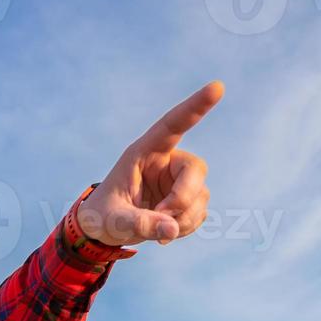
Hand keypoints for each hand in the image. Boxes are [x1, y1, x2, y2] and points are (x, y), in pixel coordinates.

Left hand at [76, 80, 222, 247]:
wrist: (104, 229)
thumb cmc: (103, 216)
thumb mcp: (114, 220)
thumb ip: (140, 223)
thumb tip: (172, 230)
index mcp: (144, 152)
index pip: (172, 125)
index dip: (195, 107)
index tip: (217, 87)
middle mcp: (166, 161)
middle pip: (195, 169)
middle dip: (184, 198)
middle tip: (164, 219)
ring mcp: (178, 180)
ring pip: (200, 194)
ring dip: (184, 218)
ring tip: (158, 232)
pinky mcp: (186, 200)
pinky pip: (199, 212)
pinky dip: (186, 226)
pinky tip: (165, 233)